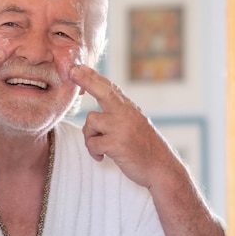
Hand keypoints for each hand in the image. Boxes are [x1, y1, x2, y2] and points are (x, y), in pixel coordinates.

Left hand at [70, 64, 184, 188]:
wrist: (162, 168)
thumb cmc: (145, 147)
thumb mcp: (135, 123)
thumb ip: (118, 112)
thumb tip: (97, 105)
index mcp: (129, 108)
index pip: (109, 87)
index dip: (93, 76)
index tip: (79, 67)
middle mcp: (126, 114)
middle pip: (103, 91)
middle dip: (86, 80)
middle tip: (72, 72)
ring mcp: (122, 128)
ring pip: (90, 122)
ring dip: (90, 136)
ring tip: (100, 147)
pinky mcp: (117, 144)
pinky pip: (92, 143)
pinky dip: (93, 151)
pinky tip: (102, 157)